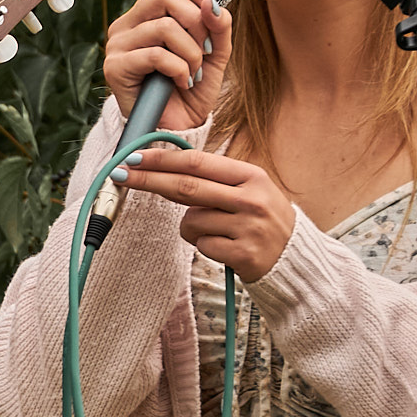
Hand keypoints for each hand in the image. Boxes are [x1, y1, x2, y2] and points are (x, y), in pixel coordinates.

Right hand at [102, 0, 234, 132]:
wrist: (177, 128)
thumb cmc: (191, 88)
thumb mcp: (214, 51)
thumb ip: (217, 24)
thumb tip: (210, 2)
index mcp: (147, 13)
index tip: (207, 6)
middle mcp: (127, 24)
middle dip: (196, 22)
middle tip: (203, 50)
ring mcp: (117, 44)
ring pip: (163, 27)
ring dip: (190, 52)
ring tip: (193, 72)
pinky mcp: (115, 67)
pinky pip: (156, 54)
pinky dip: (179, 69)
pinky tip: (181, 82)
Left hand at [114, 144, 296, 282]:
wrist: (296, 260)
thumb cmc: (263, 221)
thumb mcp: (249, 191)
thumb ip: (214, 181)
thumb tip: (164, 169)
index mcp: (252, 176)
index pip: (198, 162)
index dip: (162, 159)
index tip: (134, 156)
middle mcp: (252, 199)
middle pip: (186, 187)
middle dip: (148, 180)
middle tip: (120, 174)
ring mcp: (249, 227)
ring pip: (191, 222)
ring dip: (192, 228)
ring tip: (219, 232)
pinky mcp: (244, 254)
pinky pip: (201, 246)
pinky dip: (206, 247)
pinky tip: (227, 248)